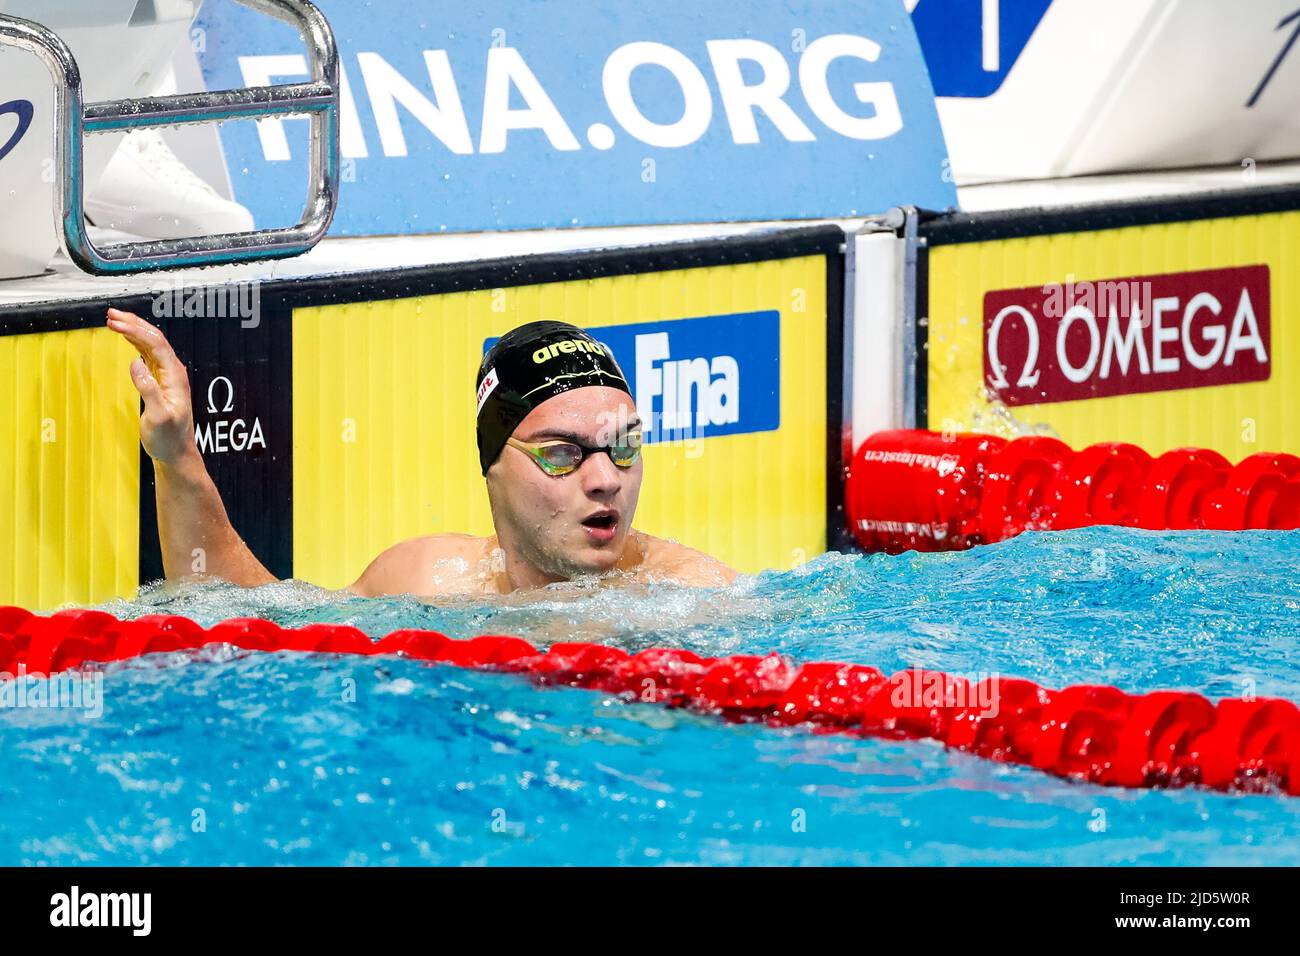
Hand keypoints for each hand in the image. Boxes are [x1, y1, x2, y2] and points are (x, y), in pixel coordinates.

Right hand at [106, 308, 195, 464]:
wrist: (175, 452)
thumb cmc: (168, 438)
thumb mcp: (157, 416)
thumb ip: (148, 389)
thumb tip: (136, 363)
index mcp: (175, 377)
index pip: (156, 344)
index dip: (135, 329)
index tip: (115, 322)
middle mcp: (173, 373)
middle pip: (155, 339)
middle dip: (134, 323)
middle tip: (111, 314)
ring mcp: (167, 376)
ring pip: (151, 345)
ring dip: (134, 330)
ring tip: (115, 320)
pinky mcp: (160, 382)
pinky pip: (149, 355)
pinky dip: (136, 343)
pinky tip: (127, 337)